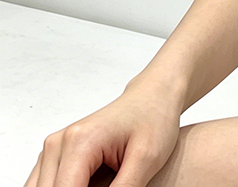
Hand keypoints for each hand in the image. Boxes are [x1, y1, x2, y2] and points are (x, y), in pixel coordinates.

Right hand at [23, 84, 181, 186]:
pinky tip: (93, 185)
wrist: (153, 97)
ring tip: (105, 184)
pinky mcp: (55, 155)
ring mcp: (53, 149)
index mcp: (80, 142)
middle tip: (112, 186)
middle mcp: (59, 144)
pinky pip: (45, 186)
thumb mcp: (147, 159)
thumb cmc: (154, 119)